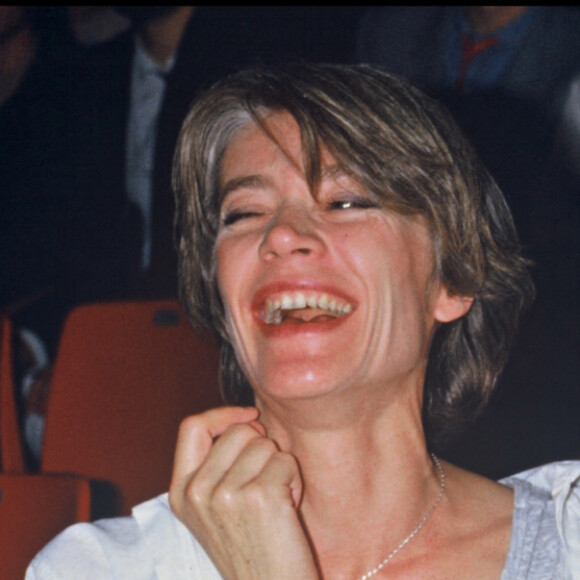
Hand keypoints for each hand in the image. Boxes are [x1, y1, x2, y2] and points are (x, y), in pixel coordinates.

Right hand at [169, 407, 319, 579]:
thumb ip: (218, 464)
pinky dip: (294, 479)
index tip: (249, 416)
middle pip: (237, 430)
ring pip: (264, 443)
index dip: (223, 414)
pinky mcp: (259, 497)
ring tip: (274, 501)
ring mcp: (225, 495)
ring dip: (278, 466)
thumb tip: (248, 418)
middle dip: (260, 447)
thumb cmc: (252, 548)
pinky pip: (286, 460)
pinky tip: (286, 511)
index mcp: (181, 492)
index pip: (192, 426)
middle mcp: (197, 492)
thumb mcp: (216, 507)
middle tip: (265, 482)